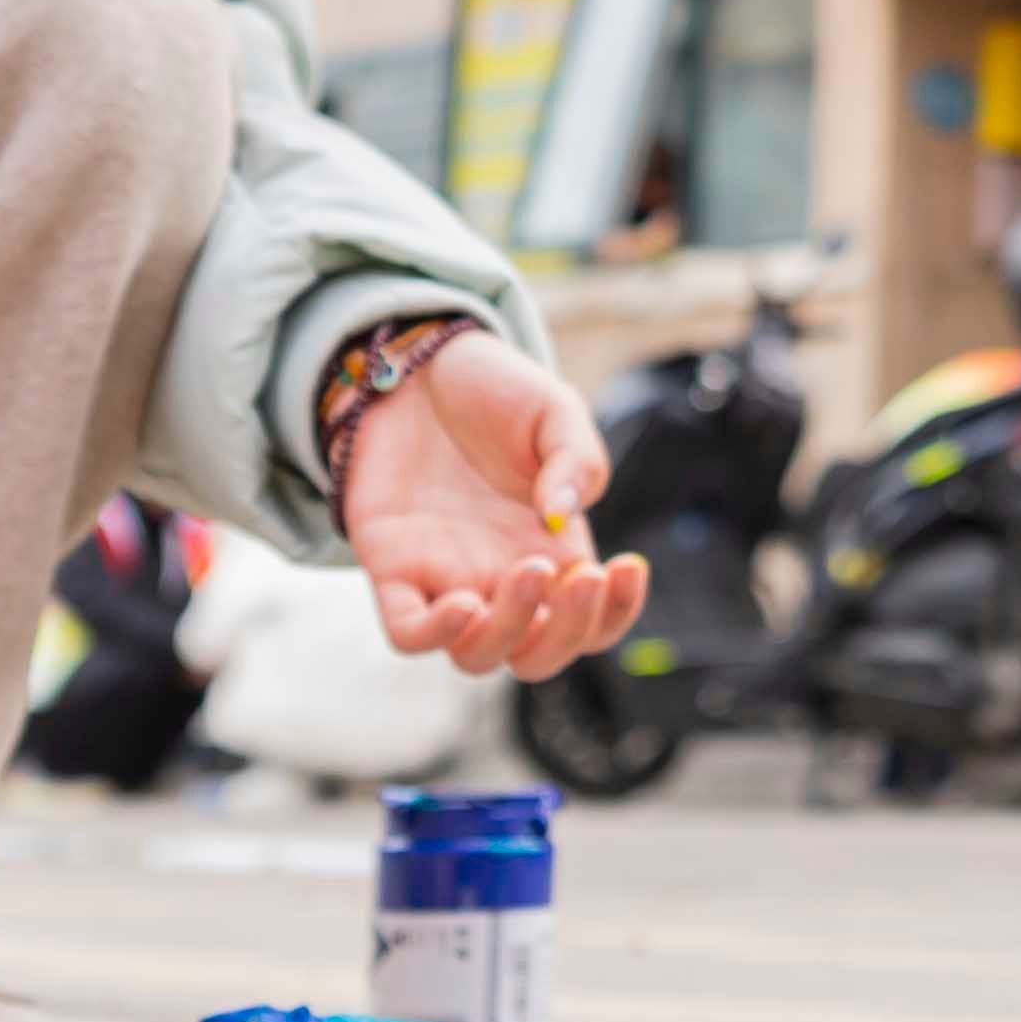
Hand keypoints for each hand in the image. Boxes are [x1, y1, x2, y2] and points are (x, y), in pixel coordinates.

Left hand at [344, 335, 653, 680]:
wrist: (415, 365)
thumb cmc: (492, 392)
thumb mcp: (555, 412)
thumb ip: (576, 460)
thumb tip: (560, 518)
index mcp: (551, 552)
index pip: (591, 622)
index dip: (616, 613)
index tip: (627, 565)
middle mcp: (501, 577)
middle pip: (537, 655)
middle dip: (568, 632)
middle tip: (582, 575)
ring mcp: (446, 579)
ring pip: (477, 656)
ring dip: (508, 633)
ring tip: (527, 571)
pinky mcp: (392, 568)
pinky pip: (408, 633)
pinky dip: (435, 635)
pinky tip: (463, 604)